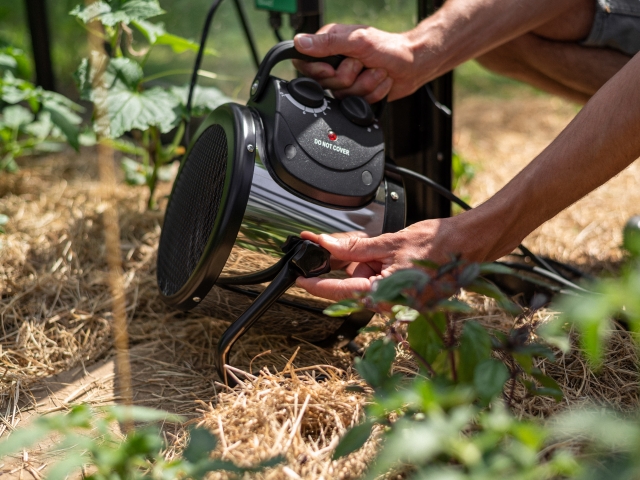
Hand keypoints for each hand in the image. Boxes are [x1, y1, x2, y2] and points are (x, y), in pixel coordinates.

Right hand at [292, 24, 419, 102]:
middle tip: (362, 63)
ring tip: (376, 72)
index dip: (317, 71)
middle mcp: (336, 64)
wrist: (413, 64)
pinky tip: (379, 82)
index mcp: (330, 46)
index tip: (332, 68)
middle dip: (349, 76)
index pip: (306, 64)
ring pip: (344, 96)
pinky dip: (372, 94)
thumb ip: (328, 43)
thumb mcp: (358, 41)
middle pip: (326, 84)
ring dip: (365, 85)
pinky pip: (357, 103)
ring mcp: (347, 81)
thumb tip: (299, 43)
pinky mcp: (358, 94)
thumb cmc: (389, 48)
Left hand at [296, 216, 491, 300]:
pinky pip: (382, 283)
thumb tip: (325, 245)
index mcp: (386, 295)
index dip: (316, 284)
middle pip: (354, 285)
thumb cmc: (439, 244)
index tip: (299, 278)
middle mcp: (392, 305)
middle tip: (363, 248)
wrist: (471, 244)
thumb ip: (354, 247)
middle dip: (352, 265)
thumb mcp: (389, 242)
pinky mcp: (406, 297)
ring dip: (369, 265)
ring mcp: (400, 302)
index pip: (340, 291)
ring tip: (390, 250)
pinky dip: (380, 269)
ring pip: (368, 282)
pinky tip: (393, 258)